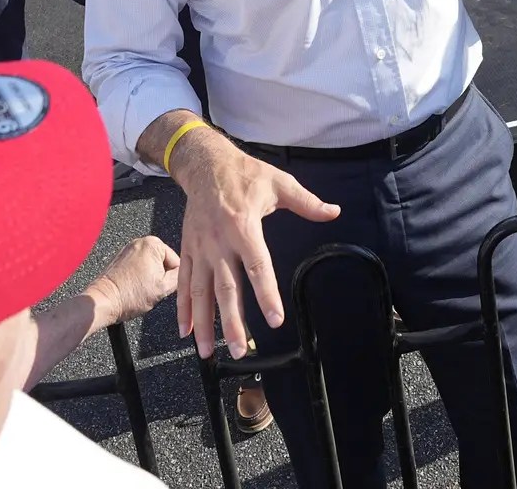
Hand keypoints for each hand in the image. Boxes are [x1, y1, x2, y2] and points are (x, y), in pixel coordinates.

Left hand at [89, 236, 179, 325]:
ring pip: (151, 267)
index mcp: (153, 243)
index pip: (177, 261)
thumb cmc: (129, 296)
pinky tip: (133, 289)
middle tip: (151, 290)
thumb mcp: (164, 288)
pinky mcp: (120, 259)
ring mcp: (128, 249)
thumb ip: (180, 277)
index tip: (162, 287)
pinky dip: (139, 279)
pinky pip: (138, 269)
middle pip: (164, 262)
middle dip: (160, 277)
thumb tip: (185, 274)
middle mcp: (140, 241)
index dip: (173, 278)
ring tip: (140, 290)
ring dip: (150, 279)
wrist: (103, 302)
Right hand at [172, 131, 340, 359]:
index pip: (257, 266)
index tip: (275, 319)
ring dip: (203, 323)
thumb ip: (306, 202)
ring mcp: (200, 248)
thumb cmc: (245, 174)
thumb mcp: (279, 182)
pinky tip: (186, 331)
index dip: (266, 294)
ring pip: (200, 291)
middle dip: (231, 321)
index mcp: (243, 226)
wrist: (205, 164)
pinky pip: (184, 282)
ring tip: (206, 353)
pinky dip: (183, 308)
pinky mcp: (188, 249)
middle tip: (238, 350)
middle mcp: (219, 241)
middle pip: (225, 287)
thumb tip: (334, 211)